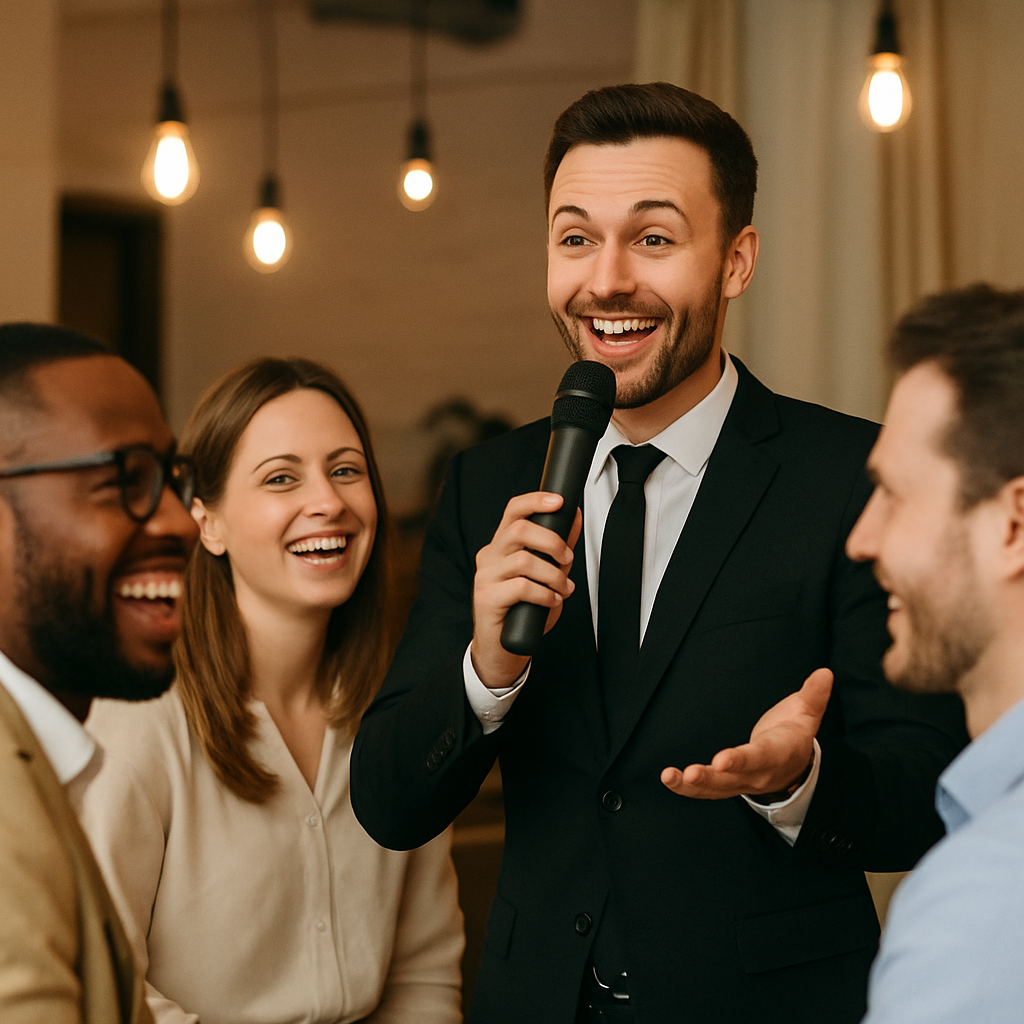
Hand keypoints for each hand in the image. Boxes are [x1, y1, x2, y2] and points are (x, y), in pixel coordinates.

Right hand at [470, 492, 581, 688]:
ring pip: (524, 561)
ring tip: (563, 588)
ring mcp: (484, 577)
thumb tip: (574, 517)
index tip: (560, 501)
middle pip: (519, 530)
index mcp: (502, 545)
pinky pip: (521, 587)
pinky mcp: (486, 598)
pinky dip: (544, 594)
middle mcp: (489, 556)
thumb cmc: (524, 610)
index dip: (536, 501)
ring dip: (553, 575)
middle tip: (567, 558)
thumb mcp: (546, 574)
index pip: (513, 511)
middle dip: (551, 542)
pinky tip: (551, 602)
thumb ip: (558, 548)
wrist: (503, 648)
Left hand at [661, 668, 833, 799]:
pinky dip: (686, 787)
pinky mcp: (728, 784)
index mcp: (777, 754)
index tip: (721, 760)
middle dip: (711, 778)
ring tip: (669, 777)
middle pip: (734, 780)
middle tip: (690, 774)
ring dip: (691, 786)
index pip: (758, 758)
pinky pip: (707, 791)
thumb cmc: (794, 732)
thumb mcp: (807, 713)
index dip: (741, 760)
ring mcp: (742, 783)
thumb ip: (814, 695)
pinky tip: (668, 779)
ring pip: (716, 789)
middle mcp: (758, 774)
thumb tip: (825, 673)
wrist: (795, 764)